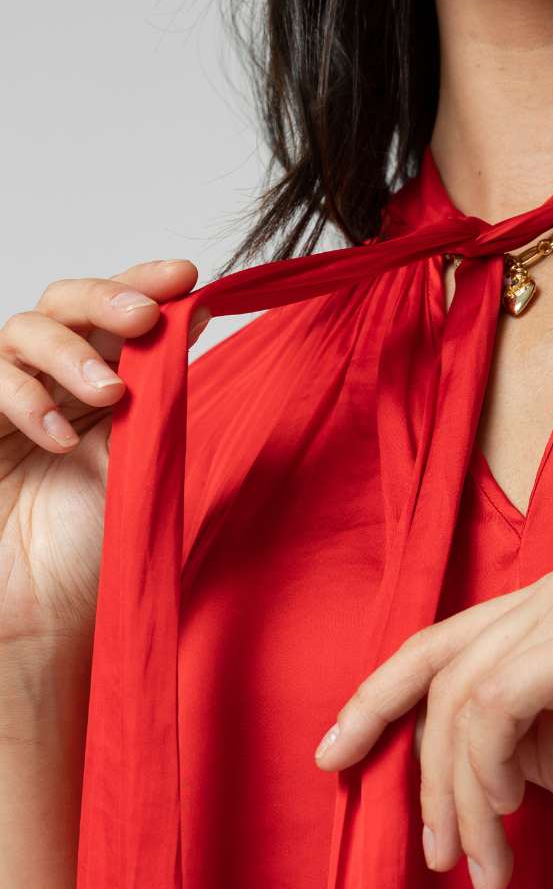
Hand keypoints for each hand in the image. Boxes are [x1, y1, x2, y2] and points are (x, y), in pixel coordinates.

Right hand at [0, 260, 209, 662]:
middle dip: (107, 298)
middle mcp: (56, 383)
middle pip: (65, 301)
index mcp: (106, 384)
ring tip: (109, 395)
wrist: (43, 612)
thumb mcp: (144, 460)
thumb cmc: (94, 547)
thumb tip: (198, 316)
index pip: (118, 313)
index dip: (145, 284)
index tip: (185, 276)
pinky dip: (27, 398)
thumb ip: (162, 394)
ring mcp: (12, 401)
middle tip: (144, 318)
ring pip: (24, 330)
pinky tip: (59, 437)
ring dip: (71, 352)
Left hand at [314, 556, 552, 888]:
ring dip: (458, 795)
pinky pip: (498, 705)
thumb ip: (488, 728)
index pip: (438, 644)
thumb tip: (401, 744)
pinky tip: (514, 812)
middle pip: (440, 675)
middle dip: (424, 776)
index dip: (375, 700)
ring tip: (483, 862)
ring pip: (463, 700)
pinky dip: (487, 768)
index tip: (333, 758)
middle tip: (440, 857)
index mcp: (551, 600)